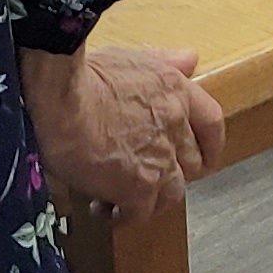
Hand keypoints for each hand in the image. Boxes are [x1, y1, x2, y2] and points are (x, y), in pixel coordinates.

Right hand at [25, 44, 224, 224]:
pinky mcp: (138, 186)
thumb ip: (164, 61)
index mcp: (177, 91)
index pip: (211, 124)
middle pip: (191, 164)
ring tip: (119, 198)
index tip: (201, 157)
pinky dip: (123, 215)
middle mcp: (176, 126)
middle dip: (171, 174)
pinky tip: (102, 208)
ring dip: (149, 200)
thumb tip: (190, 59)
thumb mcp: (131, 57)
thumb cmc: (83, 73)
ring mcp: (161, 158)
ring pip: (171, 194)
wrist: (60, 97)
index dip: (208, 145)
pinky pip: (140, 213)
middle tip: (145, 178)